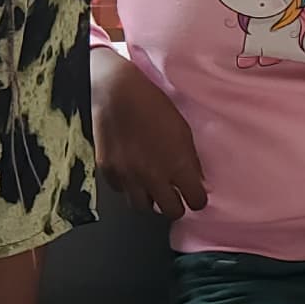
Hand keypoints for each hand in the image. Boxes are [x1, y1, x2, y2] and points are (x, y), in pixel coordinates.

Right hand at [92, 51, 209, 219]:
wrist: (116, 91)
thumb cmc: (153, 104)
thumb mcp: (183, 130)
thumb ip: (190, 160)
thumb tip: (197, 181)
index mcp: (178, 165)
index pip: (196, 202)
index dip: (197, 198)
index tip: (193, 192)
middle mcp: (153, 176)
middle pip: (171, 212)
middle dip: (175, 203)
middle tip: (173, 192)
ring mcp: (128, 176)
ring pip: (142, 206)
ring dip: (149, 197)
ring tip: (149, 183)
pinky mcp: (108, 171)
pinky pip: (120, 190)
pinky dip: (127, 184)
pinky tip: (130, 170)